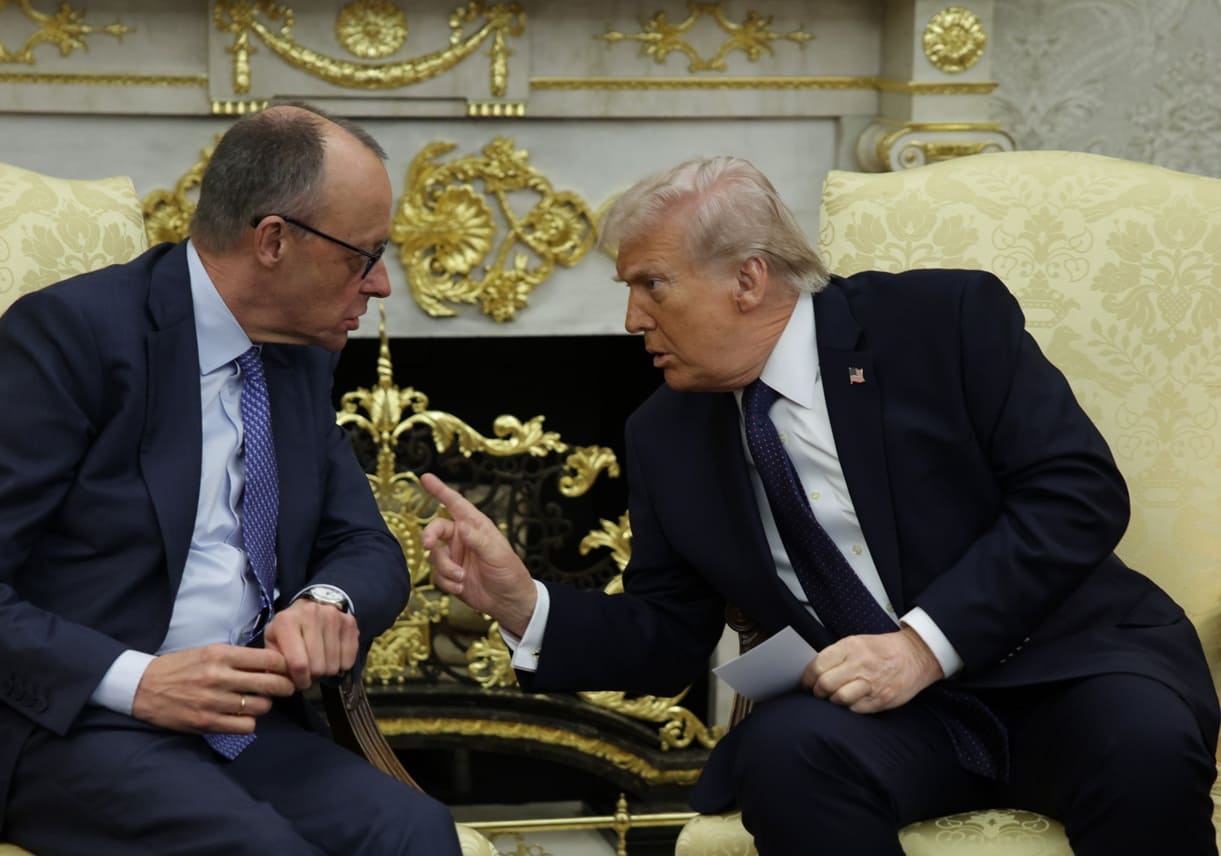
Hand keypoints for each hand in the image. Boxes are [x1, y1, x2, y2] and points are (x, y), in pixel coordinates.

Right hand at [131, 644, 294, 733]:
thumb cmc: (181, 667)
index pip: (269, 658)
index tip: (286, 669)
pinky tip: (241, 716)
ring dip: (264, 705)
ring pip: (260, 706)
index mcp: (221, 654)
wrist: (143, 687)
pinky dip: (248, 723)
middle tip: (286, 688)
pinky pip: (245, 726)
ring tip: (257, 701)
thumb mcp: (209, 651)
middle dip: (285, 686)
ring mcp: (212, 701)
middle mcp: (219, 676)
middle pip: (271, 684)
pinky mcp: (206, 723)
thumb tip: (272, 665)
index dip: (284, 665)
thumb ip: (238, 658)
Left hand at [264, 598, 360, 689]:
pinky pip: (350, 656)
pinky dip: (342, 663)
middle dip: (313, 675)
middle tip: (310, 669)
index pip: (298, 664)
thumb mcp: (273, 643)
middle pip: (318, 666)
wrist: (308, 608)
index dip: (300, 680)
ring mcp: (333, 616)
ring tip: (320, 661)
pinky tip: (334, 656)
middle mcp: (311, 614)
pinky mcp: (349, 621)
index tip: (300, 682)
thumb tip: (283, 684)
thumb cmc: (287, 630)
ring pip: (334, 664)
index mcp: (286, 621)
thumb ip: (274, 663)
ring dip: (327, 670)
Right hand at [420, 472, 537, 635]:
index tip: (425, 478)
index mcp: (476, 527)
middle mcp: (462, 538)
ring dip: (445, 569)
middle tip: (429, 546)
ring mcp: (454, 557)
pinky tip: (461, 588)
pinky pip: (436, 575)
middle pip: (435, 529)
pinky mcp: (449, 575)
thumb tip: (461, 525)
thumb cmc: (510, 574)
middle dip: (429, 537)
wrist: (509, 603)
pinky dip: (446, 583)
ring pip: (434, 556)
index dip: (440, 490)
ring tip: (462, 579)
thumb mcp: (498, 555)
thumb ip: (478, 540)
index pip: (455, 504)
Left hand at [801, 626, 943, 712]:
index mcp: (851, 647)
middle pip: (825, 684)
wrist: (915, 655)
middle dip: (817, 692)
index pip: (818, 665)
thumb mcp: (857, 642)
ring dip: (832, 701)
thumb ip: (836, 656)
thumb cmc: (881, 650)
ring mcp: (872, 683)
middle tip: (818, 692)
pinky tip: (852, 701)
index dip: (807, 677)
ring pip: (839, 699)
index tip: (806, 683)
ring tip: (834, 697)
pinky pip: (855, 710)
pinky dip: (849, 708)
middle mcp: (860, 664)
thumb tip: (812, 673)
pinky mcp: (881, 699)